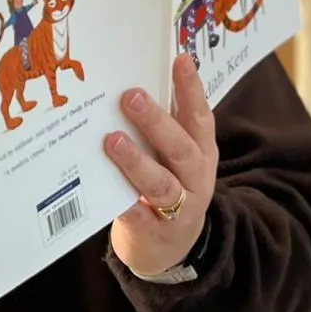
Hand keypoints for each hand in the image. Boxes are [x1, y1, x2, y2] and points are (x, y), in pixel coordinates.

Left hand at [103, 52, 217, 275]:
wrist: (172, 251)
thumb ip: (163, 128)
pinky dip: (127, 205)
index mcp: (201, 154)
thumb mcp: (175, 159)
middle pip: (181, 149)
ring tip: (113, 141)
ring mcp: (178, 210)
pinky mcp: (155, 234)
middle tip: (132, 97)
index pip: (200, 117)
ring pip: (162, 184)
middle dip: (157, 122)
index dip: (191, 89)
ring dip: (138, 161)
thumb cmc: (167, 187)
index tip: (179, 60)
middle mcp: (195, 180)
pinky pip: (139, 218)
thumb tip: (133, 82)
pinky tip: (109, 191)